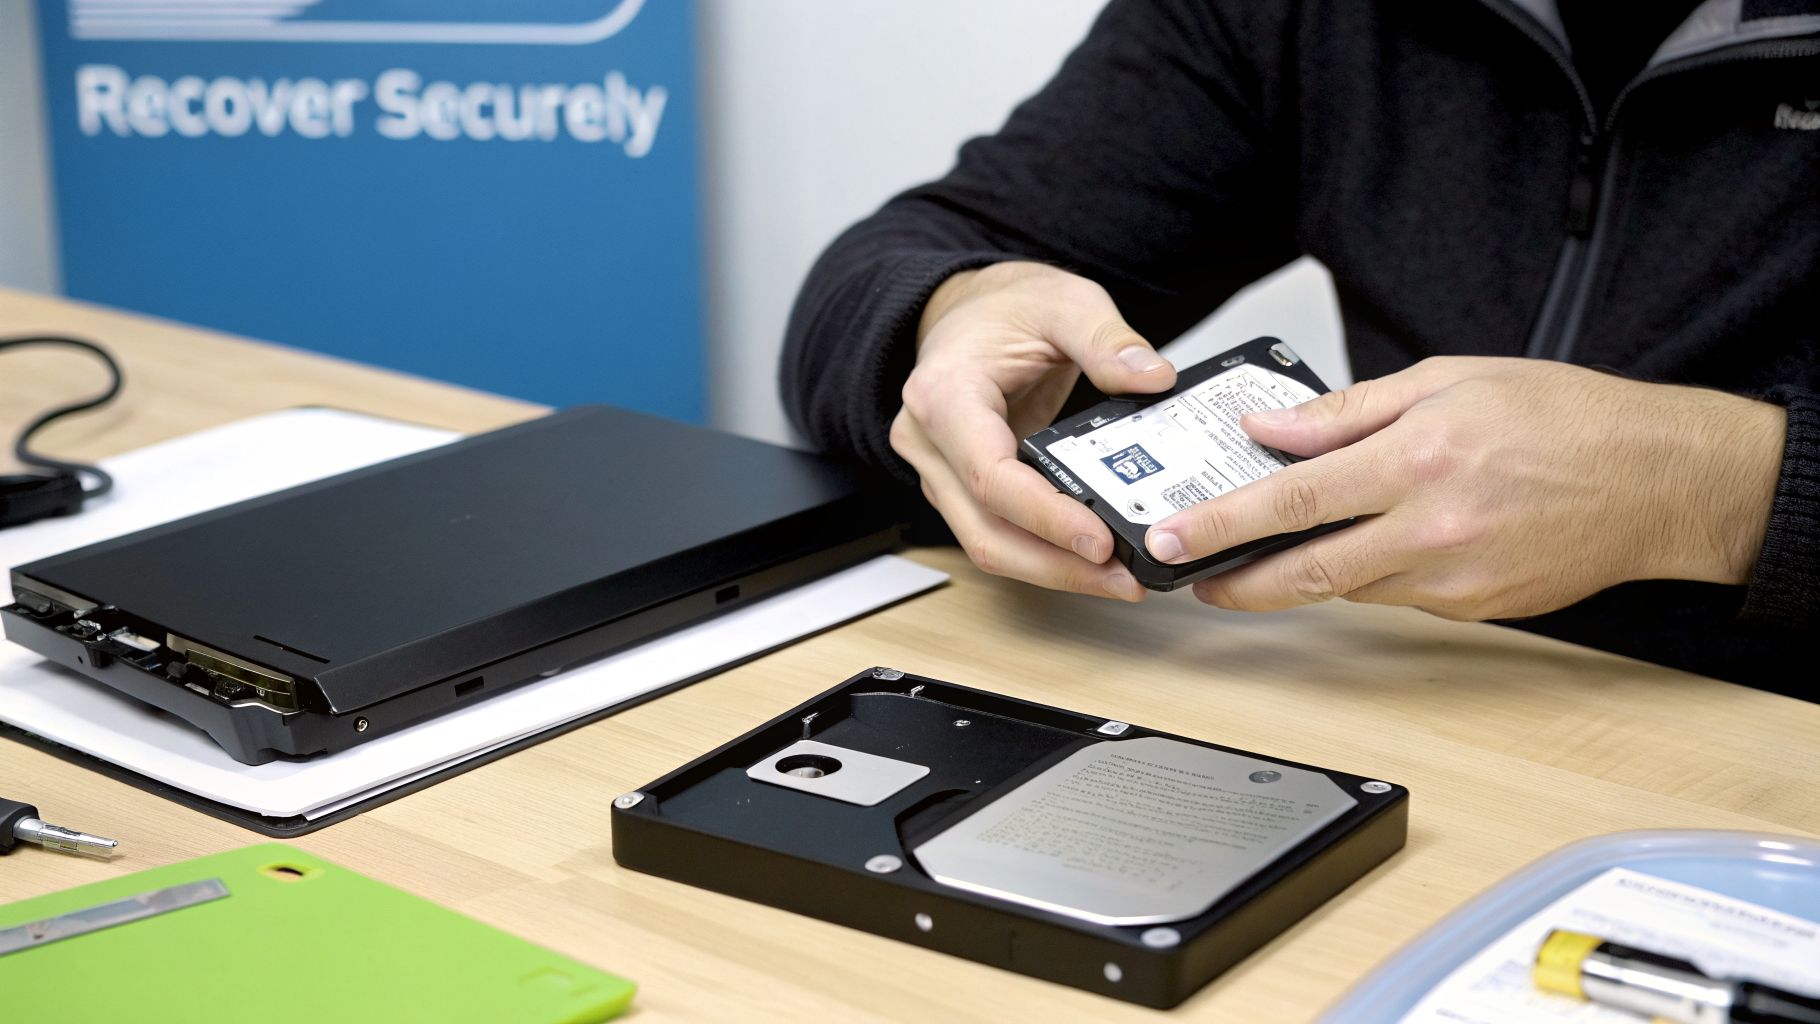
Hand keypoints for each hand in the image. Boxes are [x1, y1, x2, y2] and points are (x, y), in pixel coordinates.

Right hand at [891, 262, 1174, 600]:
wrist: (968, 310)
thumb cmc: (1004, 307)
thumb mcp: (1063, 302)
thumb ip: (1106, 339)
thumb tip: (1152, 380)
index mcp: (944, 396)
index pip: (990, 476)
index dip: (1044, 516)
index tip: (1100, 540)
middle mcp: (931, 445)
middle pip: (986, 531)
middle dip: (1057, 566)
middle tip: (1125, 579)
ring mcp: (942, 473)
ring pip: (989, 545)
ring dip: (1055, 571)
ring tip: (1122, 580)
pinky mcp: (963, 489)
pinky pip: (1000, 534)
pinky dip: (1047, 554)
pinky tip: (1097, 562)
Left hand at [1142, 357, 1785, 619]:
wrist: (1659, 479)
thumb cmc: (1566, 418)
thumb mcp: (1448, 380)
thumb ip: (1349, 410)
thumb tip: (1273, 428)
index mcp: (1418, 460)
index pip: (1293, 499)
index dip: (1222, 524)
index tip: (1173, 538)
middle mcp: (1431, 528)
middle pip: (1306, 570)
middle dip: (1234, 579)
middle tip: (1188, 577)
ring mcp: (1453, 578)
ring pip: (1348, 587)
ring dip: (1298, 576)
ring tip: (1257, 558)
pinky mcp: (1472, 607)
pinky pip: (1395, 596)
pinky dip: (1366, 574)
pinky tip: (1363, 547)